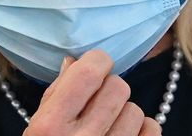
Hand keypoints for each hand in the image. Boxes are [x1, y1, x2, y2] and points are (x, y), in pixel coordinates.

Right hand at [22, 50, 161, 135]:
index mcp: (50, 127)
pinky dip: (142, 132)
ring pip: (137, 110)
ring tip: (107, 130)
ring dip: (124, 116)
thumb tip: (75, 62)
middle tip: (98, 106)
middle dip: (110, 92)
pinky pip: (153, 130)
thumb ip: (56, 96)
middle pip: (119, 87)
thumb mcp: (39, 132)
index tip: (95, 69)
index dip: (97, 63)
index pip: (90, 71)